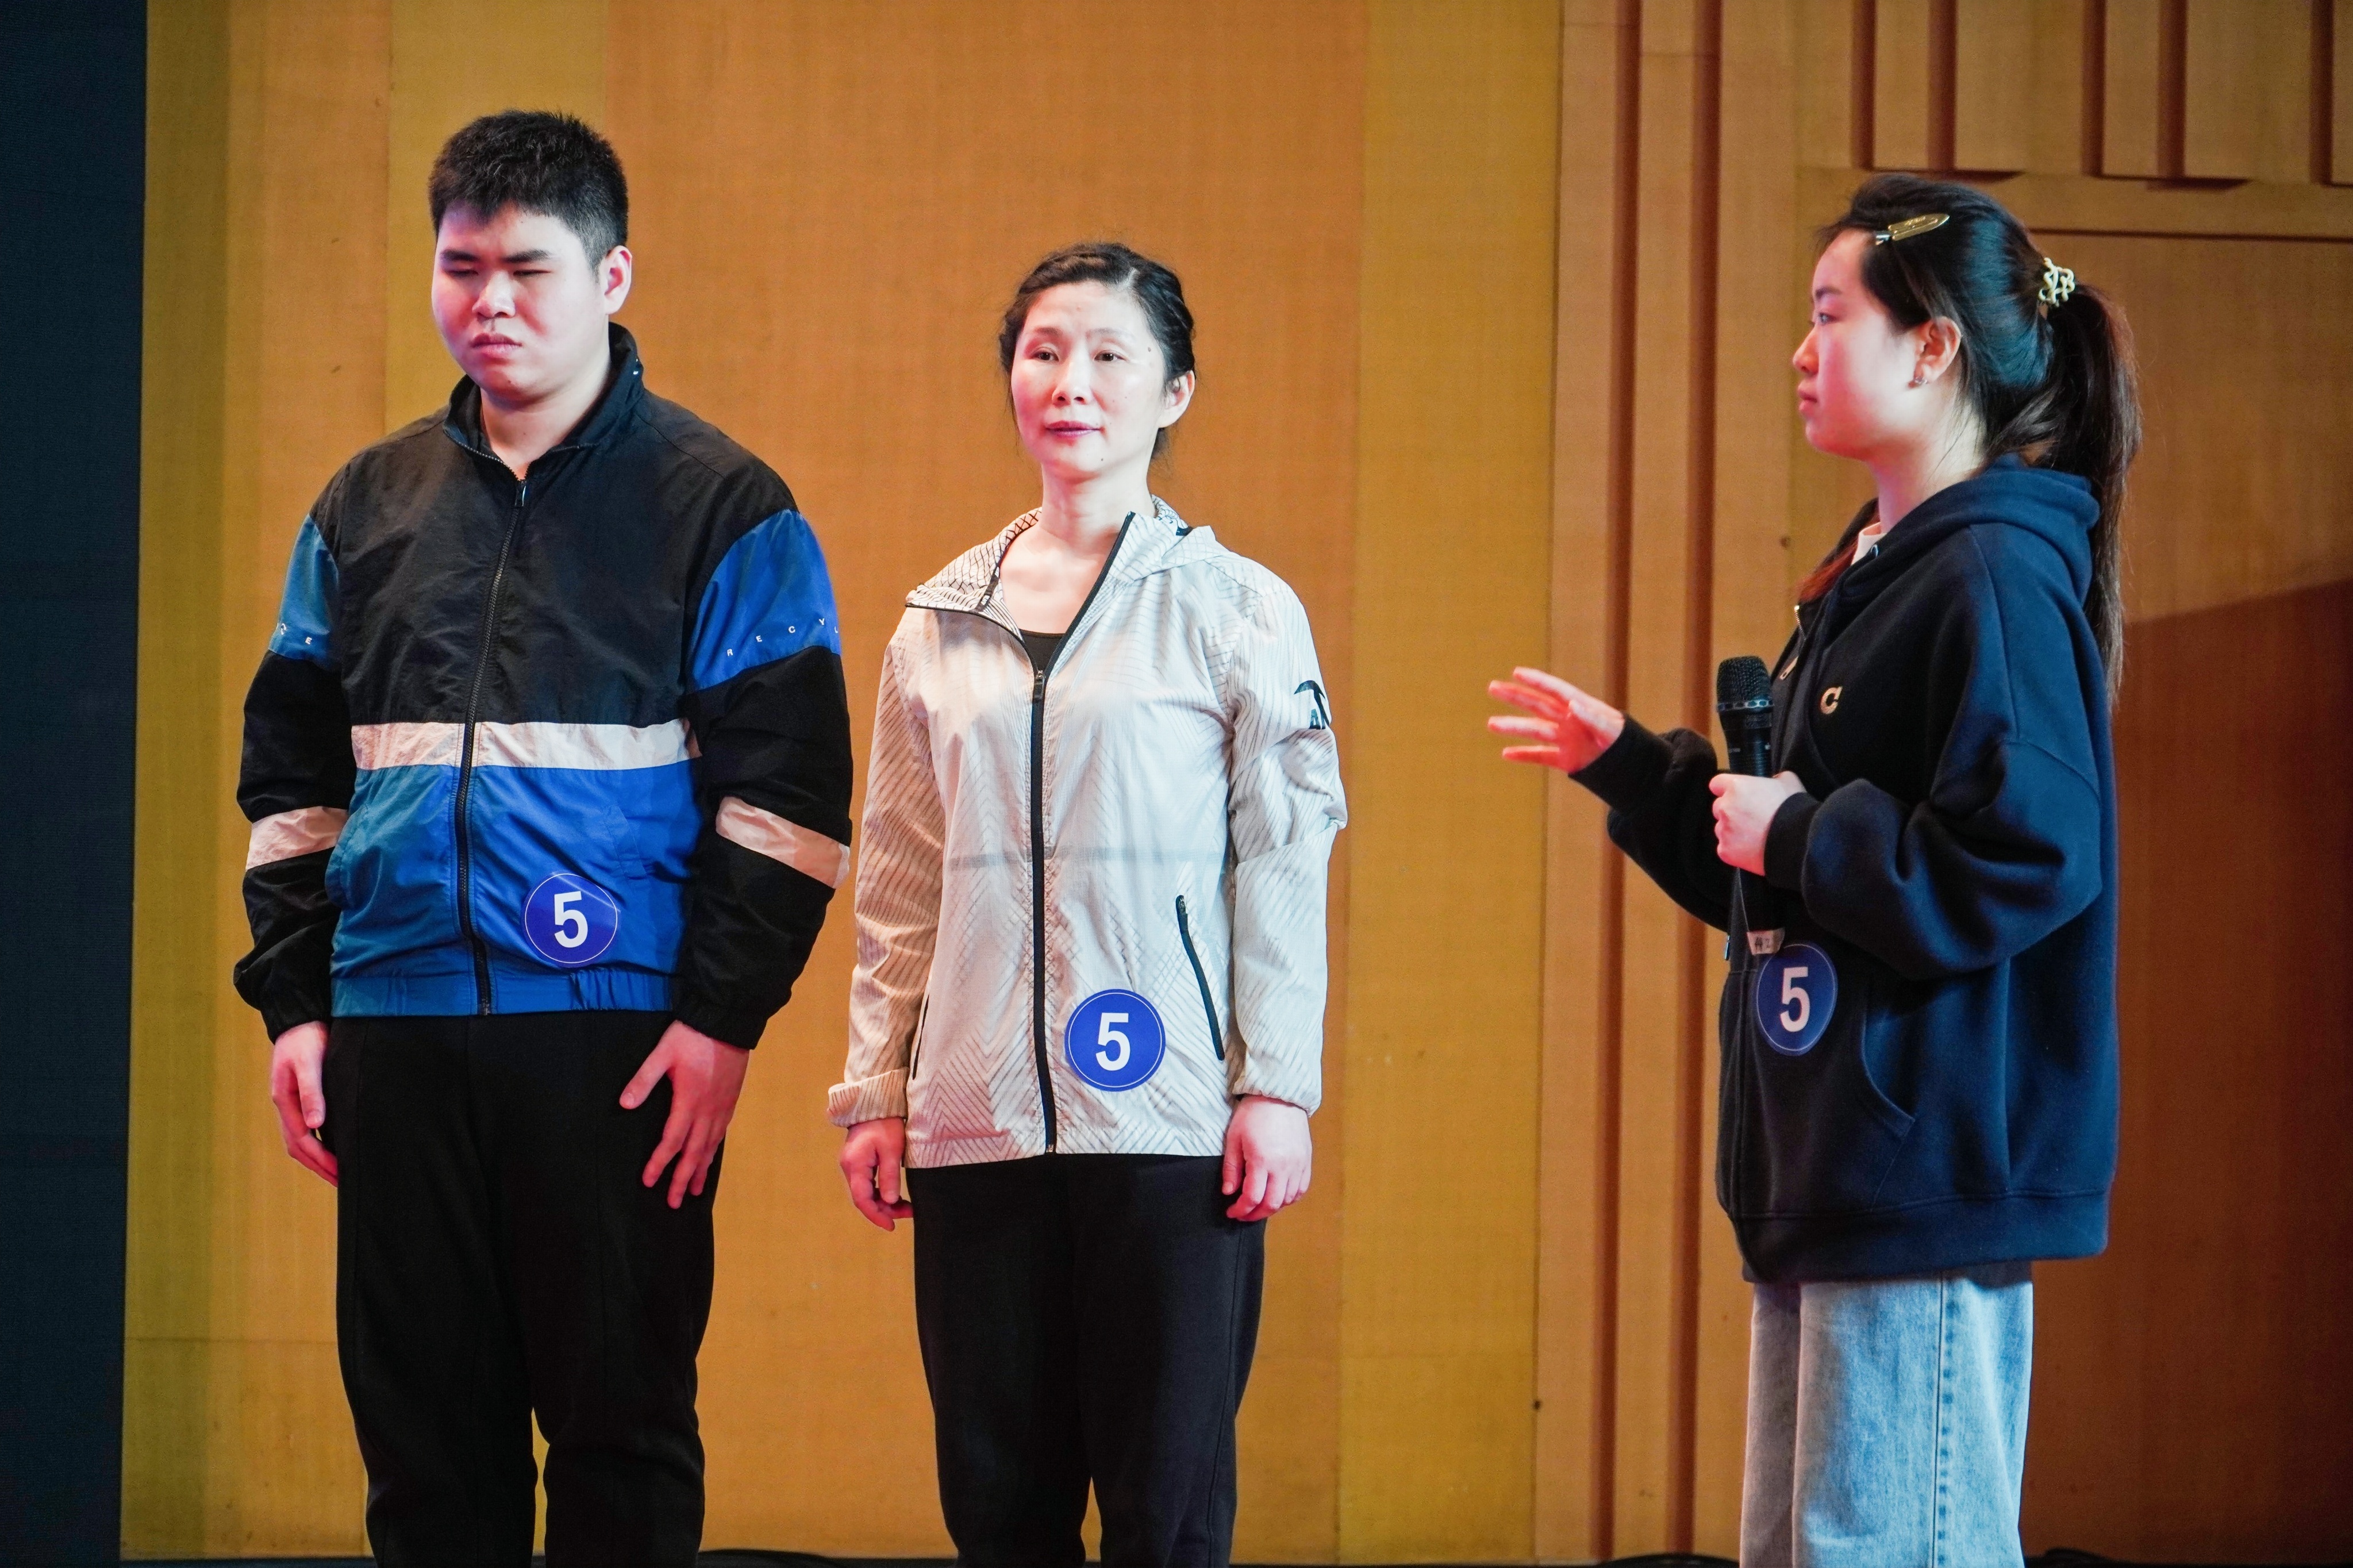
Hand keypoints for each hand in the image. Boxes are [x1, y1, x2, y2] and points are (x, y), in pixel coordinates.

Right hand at [269, 1021, 337, 1185]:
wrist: (301, 1017)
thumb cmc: (306, 1038)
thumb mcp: (310, 1063)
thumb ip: (312, 1092)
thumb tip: (315, 1126)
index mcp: (284, 1101)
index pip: (302, 1141)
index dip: (321, 1160)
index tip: (340, 1174)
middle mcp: (286, 1106)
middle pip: (299, 1147)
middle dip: (319, 1167)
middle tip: (343, 1183)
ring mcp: (292, 1103)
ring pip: (302, 1140)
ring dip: (318, 1159)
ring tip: (340, 1173)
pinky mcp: (303, 1096)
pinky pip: (309, 1128)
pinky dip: (320, 1143)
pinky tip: (336, 1147)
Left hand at [621, 1020, 750, 1208]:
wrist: (728, 1021)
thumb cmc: (692, 1036)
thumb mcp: (662, 1053)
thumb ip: (643, 1080)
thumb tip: (624, 1104)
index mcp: (689, 1101)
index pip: (671, 1142)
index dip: (659, 1163)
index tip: (649, 1182)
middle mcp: (708, 1110)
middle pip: (694, 1153)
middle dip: (683, 1180)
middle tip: (674, 1202)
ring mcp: (722, 1106)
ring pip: (711, 1146)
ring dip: (701, 1170)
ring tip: (697, 1190)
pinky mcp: (731, 1099)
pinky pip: (722, 1133)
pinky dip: (714, 1151)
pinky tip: (710, 1156)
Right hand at [839, 1117, 913, 1230]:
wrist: (876, 1104)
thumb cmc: (885, 1123)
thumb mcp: (892, 1150)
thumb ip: (889, 1176)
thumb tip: (889, 1201)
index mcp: (855, 1165)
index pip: (862, 1199)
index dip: (876, 1215)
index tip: (891, 1226)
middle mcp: (850, 1167)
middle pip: (864, 1198)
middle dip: (885, 1210)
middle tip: (908, 1213)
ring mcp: (853, 1165)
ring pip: (867, 1192)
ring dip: (884, 1202)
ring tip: (906, 1207)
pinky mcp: (859, 1162)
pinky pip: (868, 1184)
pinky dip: (881, 1192)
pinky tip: (895, 1195)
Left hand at [1222, 1095, 1310, 1221]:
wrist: (1279, 1096)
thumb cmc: (1253, 1114)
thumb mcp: (1234, 1139)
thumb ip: (1231, 1168)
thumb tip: (1229, 1192)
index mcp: (1262, 1160)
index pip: (1252, 1198)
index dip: (1241, 1210)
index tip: (1232, 1212)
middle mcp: (1283, 1166)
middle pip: (1272, 1204)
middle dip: (1255, 1214)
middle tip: (1244, 1214)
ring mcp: (1298, 1164)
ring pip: (1288, 1200)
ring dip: (1272, 1207)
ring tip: (1259, 1205)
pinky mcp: (1306, 1160)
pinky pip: (1301, 1189)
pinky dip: (1289, 1198)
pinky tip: (1278, 1197)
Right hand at [1487, 666, 1625, 773]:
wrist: (1635, 767)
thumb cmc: (1627, 743)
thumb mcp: (1613, 729)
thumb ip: (1593, 717)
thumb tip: (1572, 705)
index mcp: (1582, 709)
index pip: (1556, 691)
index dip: (1538, 681)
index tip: (1517, 673)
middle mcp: (1569, 721)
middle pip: (1538, 705)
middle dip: (1516, 696)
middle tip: (1493, 687)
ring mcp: (1565, 740)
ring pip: (1534, 731)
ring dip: (1513, 727)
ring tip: (1491, 723)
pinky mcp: (1565, 760)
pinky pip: (1540, 756)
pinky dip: (1524, 755)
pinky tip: (1506, 753)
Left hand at [1709, 770, 1805, 873]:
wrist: (1798, 841)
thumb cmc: (1794, 811)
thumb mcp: (1789, 782)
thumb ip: (1775, 778)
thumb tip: (1775, 780)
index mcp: (1737, 787)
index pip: (1717, 784)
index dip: (1726, 789)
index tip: (1734, 795)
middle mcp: (1726, 807)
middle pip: (1719, 807)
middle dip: (1731, 811)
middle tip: (1750, 818)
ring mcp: (1724, 830)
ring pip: (1721, 828)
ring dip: (1733, 831)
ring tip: (1754, 835)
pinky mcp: (1725, 850)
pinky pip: (1725, 848)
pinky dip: (1735, 849)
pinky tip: (1752, 848)